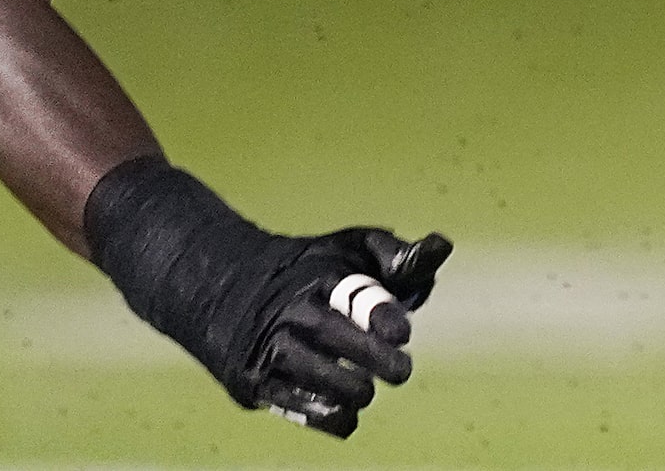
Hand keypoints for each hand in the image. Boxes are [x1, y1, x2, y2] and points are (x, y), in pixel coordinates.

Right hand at [84, 155, 450, 436]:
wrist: (222, 287)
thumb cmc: (308, 270)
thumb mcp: (350, 250)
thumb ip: (398, 257)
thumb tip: (442, 248)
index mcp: (320, 274)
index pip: (358, 294)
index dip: (383, 315)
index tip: (402, 331)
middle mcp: (292, 310)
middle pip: (344, 343)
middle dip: (381, 361)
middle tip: (400, 370)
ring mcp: (270, 349)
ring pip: (327, 383)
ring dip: (356, 391)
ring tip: (366, 387)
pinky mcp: (253, 383)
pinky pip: (302, 410)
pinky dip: (332, 416)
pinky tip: (346, 411)